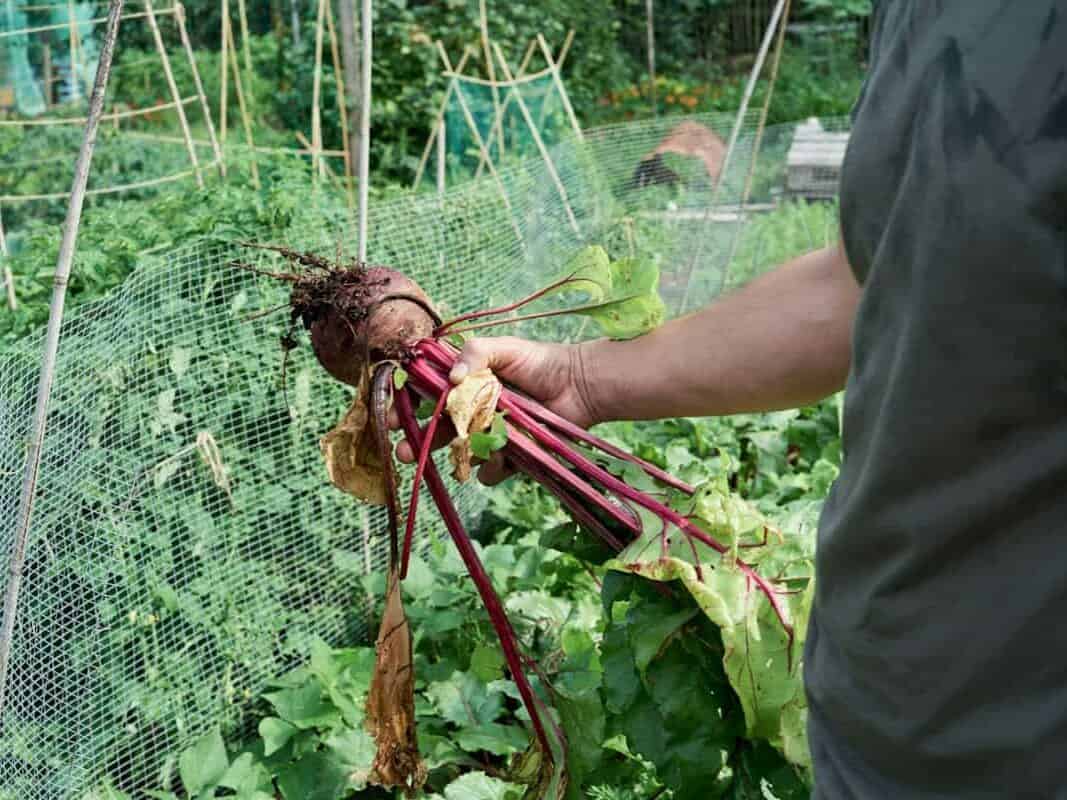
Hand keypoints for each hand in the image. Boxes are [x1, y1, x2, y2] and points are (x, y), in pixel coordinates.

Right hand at [392, 336, 599, 484]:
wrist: (580, 386)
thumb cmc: (542, 362)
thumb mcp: (505, 347)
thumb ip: (475, 353)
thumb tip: (451, 378)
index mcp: (466, 384)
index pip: (427, 396)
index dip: (408, 407)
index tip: (394, 418)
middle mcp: (474, 412)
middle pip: (436, 432)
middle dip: (417, 444)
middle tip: (404, 453)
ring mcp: (490, 436)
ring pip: (462, 455)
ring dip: (462, 453)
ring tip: (474, 444)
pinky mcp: (510, 457)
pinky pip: (490, 471)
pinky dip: (495, 465)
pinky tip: (507, 452)